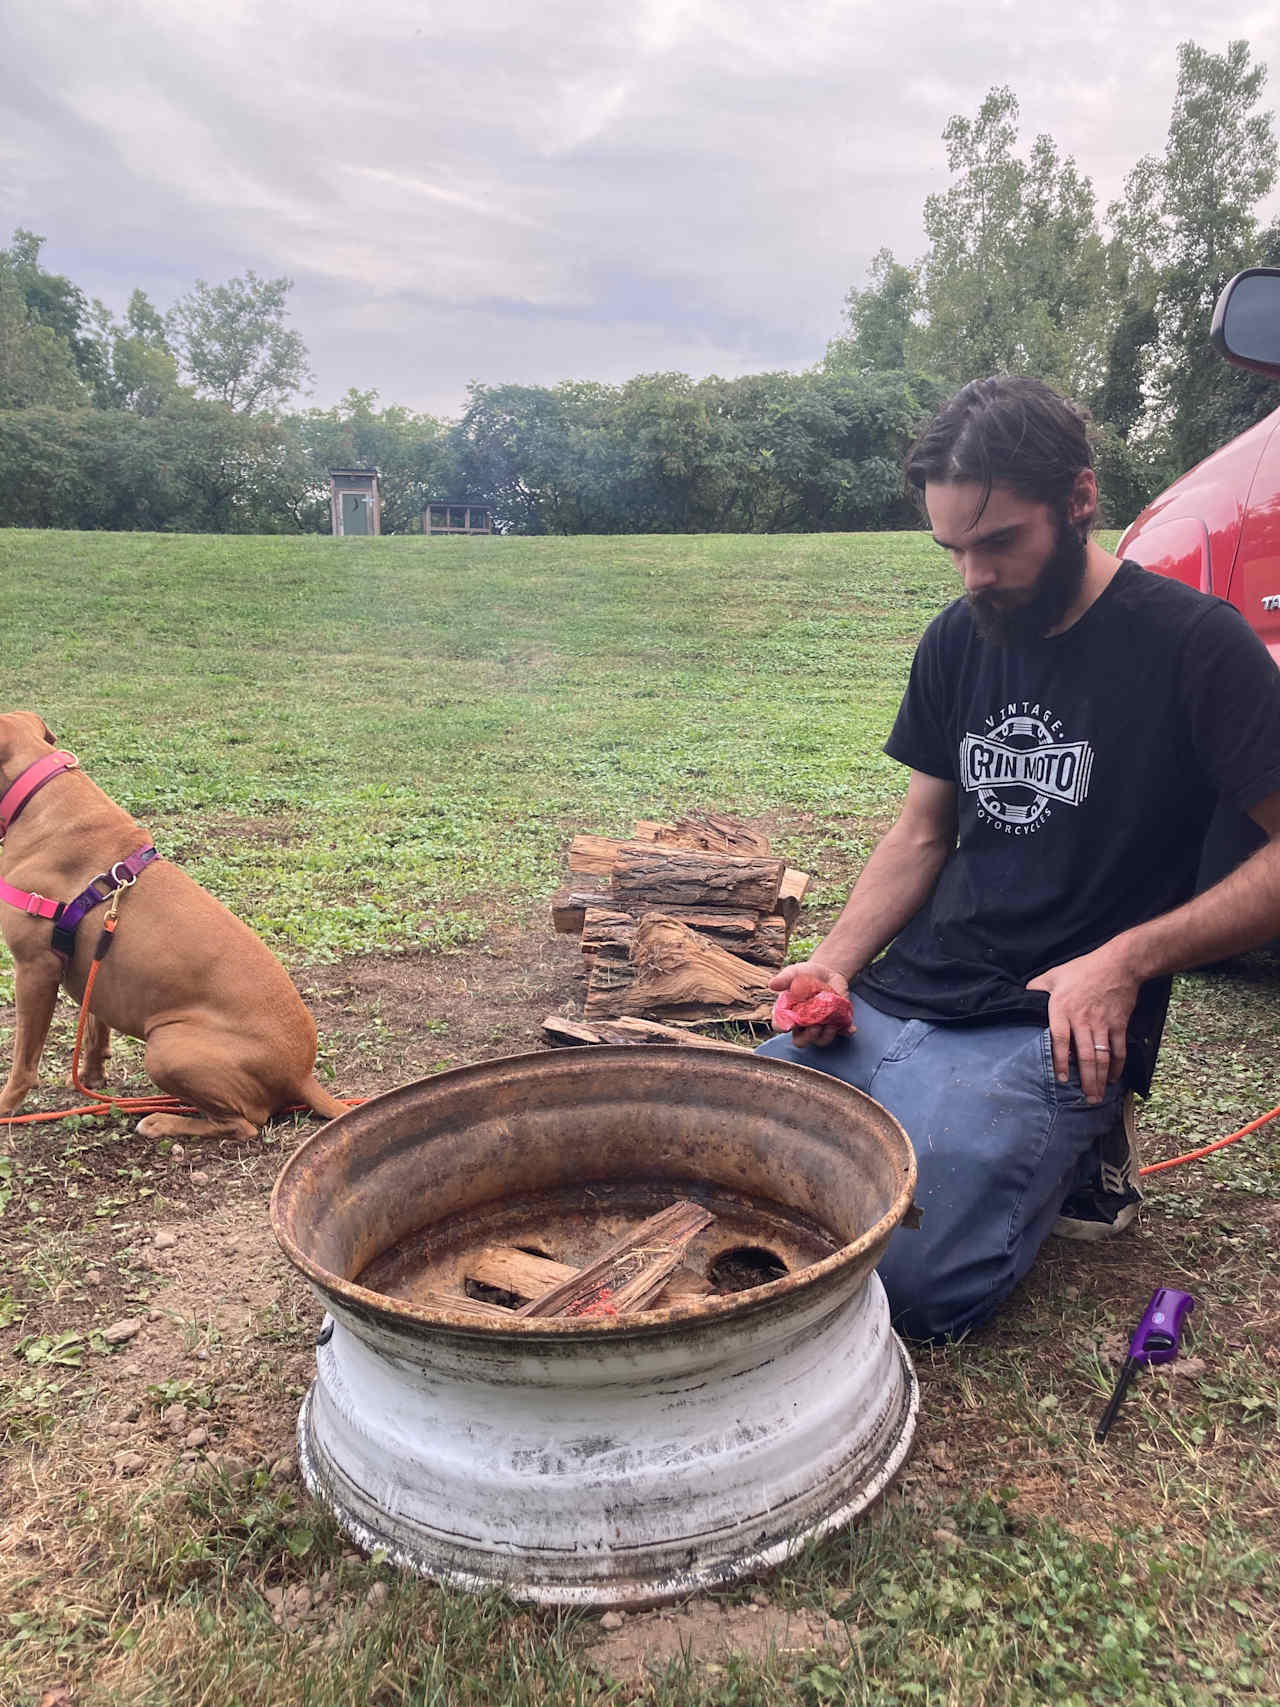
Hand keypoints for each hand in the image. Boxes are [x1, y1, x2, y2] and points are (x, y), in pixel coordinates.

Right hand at [768, 962, 851, 1049]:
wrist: (827, 972)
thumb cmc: (806, 974)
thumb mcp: (794, 972)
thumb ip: (784, 978)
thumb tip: (772, 984)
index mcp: (789, 1014)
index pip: (780, 1026)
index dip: (782, 1027)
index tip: (789, 1024)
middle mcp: (803, 1024)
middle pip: (800, 1041)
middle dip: (807, 1038)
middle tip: (814, 1026)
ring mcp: (820, 1025)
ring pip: (820, 1040)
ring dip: (826, 1036)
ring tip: (831, 1024)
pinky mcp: (836, 1023)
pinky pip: (841, 1033)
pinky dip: (846, 1032)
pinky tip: (850, 1029)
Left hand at [1026, 945, 1139, 1103]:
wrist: (1118, 964)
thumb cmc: (1082, 969)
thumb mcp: (1052, 975)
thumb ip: (1035, 988)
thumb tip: (1021, 998)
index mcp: (1062, 1008)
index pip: (1059, 1039)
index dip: (1060, 1060)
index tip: (1061, 1079)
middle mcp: (1083, 1019)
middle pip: (1084, 1055)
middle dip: (1086, 1080)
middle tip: (1085, 1099)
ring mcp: (1103, 1023)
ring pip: (1102, 1057)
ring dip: (1100, 1078)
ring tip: (1097, 1095)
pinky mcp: (1119, 1024)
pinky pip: (1118, 1050)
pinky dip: (1117, 1066)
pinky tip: (1113, 1078)